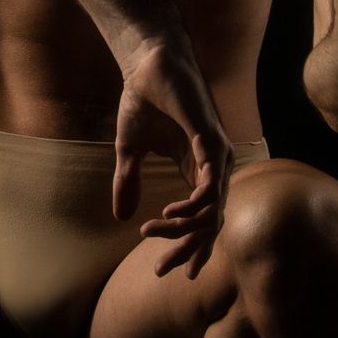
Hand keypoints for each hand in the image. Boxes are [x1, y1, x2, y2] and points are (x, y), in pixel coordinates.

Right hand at [114, 36, 233, 278]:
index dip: (187, 247)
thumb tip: (121, 216)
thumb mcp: (129, 150)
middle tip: (161, 268)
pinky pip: (210, 184)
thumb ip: (129, 182)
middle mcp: (212, 167)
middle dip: (187, 249)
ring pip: (212, 209)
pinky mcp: (212, 140)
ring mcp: (216, 155)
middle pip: (210, 222)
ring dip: (182, 227)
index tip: (166, 271)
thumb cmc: (143, 101)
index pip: (201, 219)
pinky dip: (193, 203)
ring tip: (153, 231)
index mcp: (196, 170)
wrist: (146, 66)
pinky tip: (171, 213)